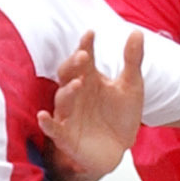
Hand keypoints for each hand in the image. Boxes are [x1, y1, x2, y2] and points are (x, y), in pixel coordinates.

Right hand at [39, 30, 144, 180]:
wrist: (120, 149)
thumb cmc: (121, 116)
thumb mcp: (131, 86)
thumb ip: (132, 60)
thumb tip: (137, 32)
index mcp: (90, 78)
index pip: (84, 59)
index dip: (86, 46)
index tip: (91, 34)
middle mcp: (76, 94)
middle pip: (67, 75)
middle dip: (73, 64)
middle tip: (83, 55)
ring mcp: (69, 114)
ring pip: (62, 99)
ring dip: (68, 91)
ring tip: (79, 83)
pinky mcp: (65, 136)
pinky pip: (53, 128)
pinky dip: (46, 123)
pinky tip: (43, 116)